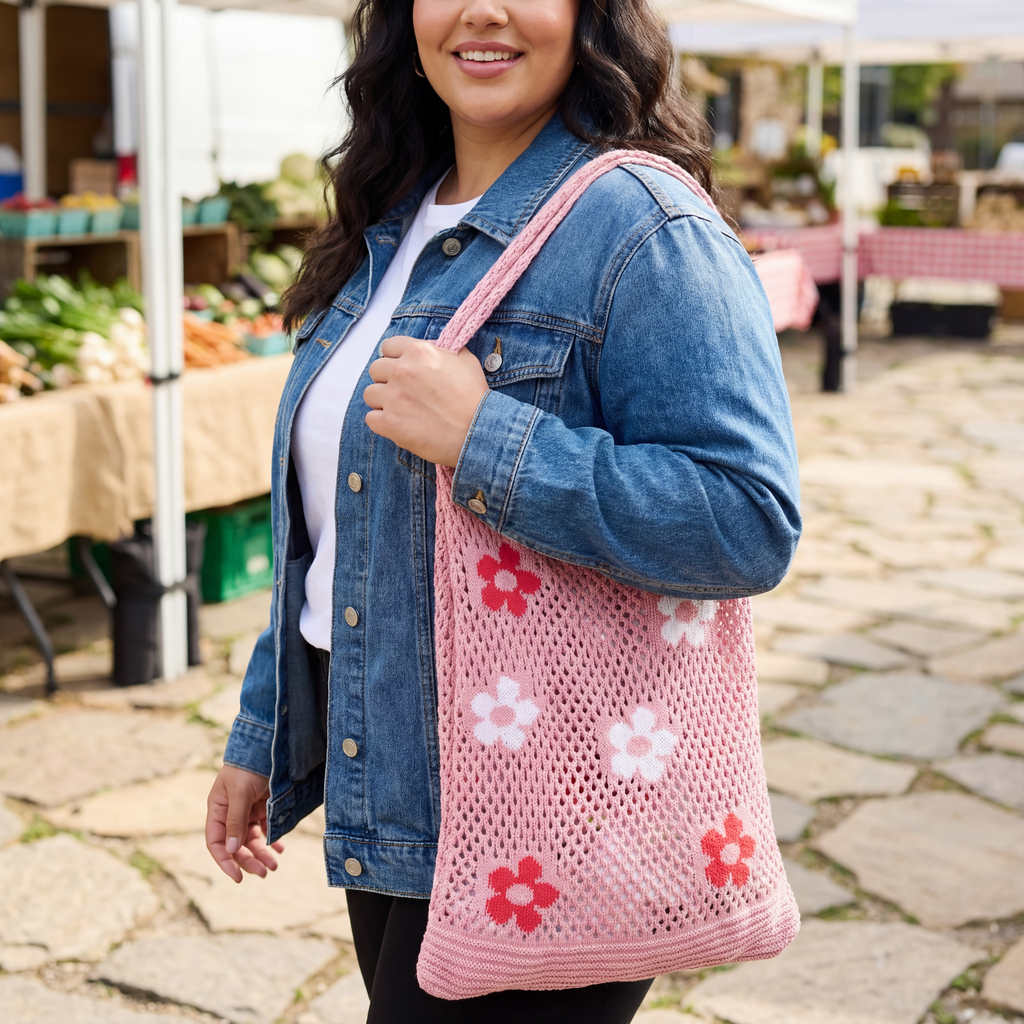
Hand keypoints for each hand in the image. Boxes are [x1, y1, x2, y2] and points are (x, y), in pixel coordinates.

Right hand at [205, 765, 283, 882]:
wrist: (268, 746)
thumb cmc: (248, 767)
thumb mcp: (240, 792)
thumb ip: (235, 820)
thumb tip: (230, 850)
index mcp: (217, 810)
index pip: (216, 843)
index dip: (224, 861)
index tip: (238, 877)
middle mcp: (230, 814)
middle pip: (235, 846)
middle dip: (248, 860)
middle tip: (265, 872)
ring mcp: (246, 812)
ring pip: (251, 841)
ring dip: (261, 854)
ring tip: (274, 865)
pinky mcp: (261, 808)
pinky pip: (264, 830)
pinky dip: (271, 840)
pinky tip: (279, 847)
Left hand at [364, 337, 488, 466]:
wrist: (478, 432)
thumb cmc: (474, 397)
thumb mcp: (465, 360)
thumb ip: (441, 349)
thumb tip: (428, 347)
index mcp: (418, 352)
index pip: (388, 347)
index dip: (395, 358)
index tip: (403, 370)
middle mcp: (402, 371)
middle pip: (376, 370)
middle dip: (387, 379)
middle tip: (404, 392)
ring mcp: (393, 398)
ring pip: (370, 394)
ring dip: (382, 401)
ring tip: (401, 410)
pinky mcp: (390, 423)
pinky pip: (370, 418)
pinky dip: (382, 422)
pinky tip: (398, 424)